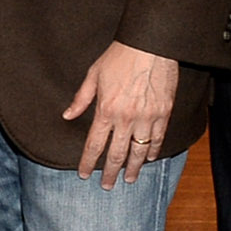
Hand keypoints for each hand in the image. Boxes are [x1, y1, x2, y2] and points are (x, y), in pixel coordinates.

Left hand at [64, 39, 180, 188]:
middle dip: (110, 172)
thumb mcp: (93, 75)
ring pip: (139, 150)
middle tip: (107, 186)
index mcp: (106, 110)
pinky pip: (159, 137)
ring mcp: (147, 117)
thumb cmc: (119, 56)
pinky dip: (154, 150)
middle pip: (117, 153)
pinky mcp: (164, 112)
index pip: (94, 144)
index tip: (84, 174)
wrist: (149, 44)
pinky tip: (149, 158)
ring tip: (130, 179)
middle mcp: (126, 118)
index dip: (88, 162)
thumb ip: (81, 99)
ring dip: (134, 168)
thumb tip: (67, 115)